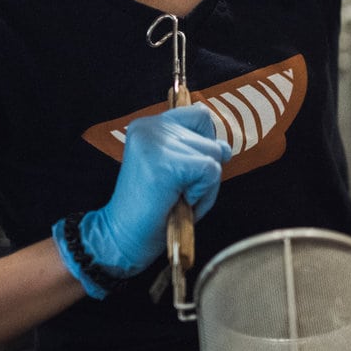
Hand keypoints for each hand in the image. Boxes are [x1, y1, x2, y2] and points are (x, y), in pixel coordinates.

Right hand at [79, 105, 231, 278]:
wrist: (125, 235)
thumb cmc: (157, 205)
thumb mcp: (179, 168)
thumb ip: (200, 150)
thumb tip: (225, 147)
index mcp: (150, 124)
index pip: (200, 116)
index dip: (205, 143)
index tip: (186, 168)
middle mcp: (150, 126)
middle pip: (212, 140)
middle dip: (206, 170)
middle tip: (178, 189)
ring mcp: (156, 142)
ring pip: (214, 155)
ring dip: (205, 185)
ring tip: (178, 196)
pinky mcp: (165, 163)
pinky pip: (210, 171)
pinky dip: (203, 193)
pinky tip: (179, 200)